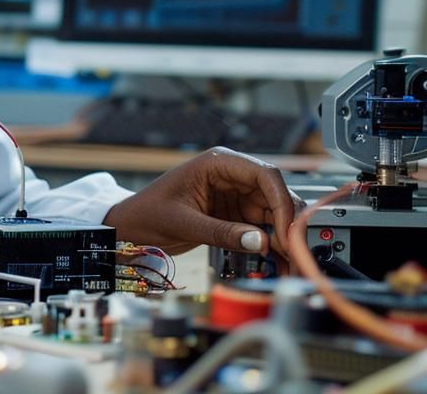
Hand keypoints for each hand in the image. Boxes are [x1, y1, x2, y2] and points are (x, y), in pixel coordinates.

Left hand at [102, 147, 301, 260]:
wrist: (131, 226)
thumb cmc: (149, 214)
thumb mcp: (183, 223)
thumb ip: (222, 232)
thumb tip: (260, 241)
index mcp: (217, 163)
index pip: (264, 174)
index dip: (281, 201)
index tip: (287, 230)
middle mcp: (232, 175)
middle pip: (275, 194)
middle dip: (288, 223)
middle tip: (295, 252)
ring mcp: (235, 194)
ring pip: (273, 212)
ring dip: (284, 237)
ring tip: (291, 262)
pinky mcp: (235, 214)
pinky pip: (261, 226)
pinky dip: (271, 243)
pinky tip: (279, 262)